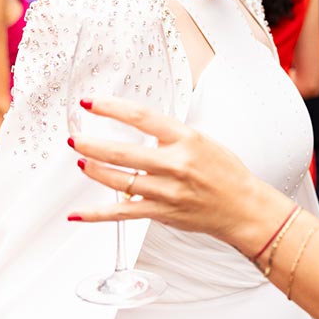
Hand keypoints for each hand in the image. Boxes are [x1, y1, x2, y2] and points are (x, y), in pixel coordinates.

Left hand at [67, 96, 285, 253]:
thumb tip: (141, 127)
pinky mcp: (161, 213)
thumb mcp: (203, 141)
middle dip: (93, 144)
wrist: (243, 208)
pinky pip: (123, 213)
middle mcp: (175, 164)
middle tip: (75, 138)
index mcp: (186, 139)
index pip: (141, 117)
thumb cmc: (227, 174)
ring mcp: (167, 191)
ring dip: (95, 171)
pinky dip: (96, 215)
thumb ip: (171, 136)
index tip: (91, 104)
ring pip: (119, 181)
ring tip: (82, 162)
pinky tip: (77, 214)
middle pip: (123, 151)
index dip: (111, 108)